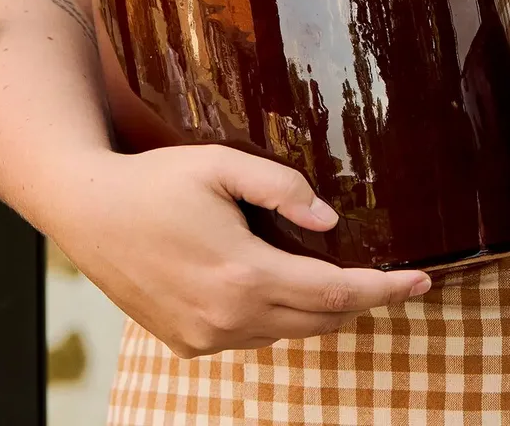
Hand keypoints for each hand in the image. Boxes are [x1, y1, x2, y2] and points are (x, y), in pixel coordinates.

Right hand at [46, 145, 431, 357]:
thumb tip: (330, 221)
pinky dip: (279, 316)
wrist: (87, 212)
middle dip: (364, 301)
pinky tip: (280, 285)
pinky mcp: (187, 343)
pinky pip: (252, 336)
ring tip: (341, 276)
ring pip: (287, 331)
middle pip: (320, 320)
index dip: (384, 289)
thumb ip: (283, 188)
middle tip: (397, 278)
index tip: (421, 281)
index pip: (336, 293)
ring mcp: (205, 337)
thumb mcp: (223, 166)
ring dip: (321, 309)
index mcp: (244, 275)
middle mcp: (227, 318)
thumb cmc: (157, 181)